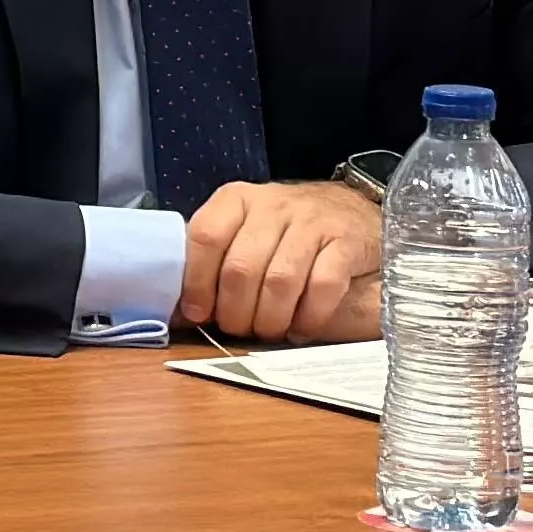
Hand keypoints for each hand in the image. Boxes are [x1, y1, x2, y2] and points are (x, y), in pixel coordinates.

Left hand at [181, 180, 386, 343]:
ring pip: (280, 281)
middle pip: (241, 267)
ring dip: (269, 318)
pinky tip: (301, 329)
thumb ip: (213, 262)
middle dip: (235, 310)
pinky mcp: (346, 242)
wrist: (351, 208)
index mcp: (236, 199)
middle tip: (237, 329)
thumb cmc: (285, 228)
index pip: (205, 237)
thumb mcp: (244, 230)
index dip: (197, 281)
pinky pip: (323, 287)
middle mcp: (272, 205)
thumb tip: (181, 312)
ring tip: (267, 332)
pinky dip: (309, 317)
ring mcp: (311, 222)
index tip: (198, 313)